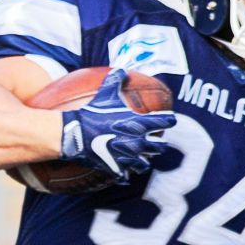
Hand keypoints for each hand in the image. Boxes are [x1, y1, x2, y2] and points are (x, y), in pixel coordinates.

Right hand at [58, 69, 173, 183]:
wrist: (75, 134)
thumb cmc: (92, 112)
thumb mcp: (104, 93)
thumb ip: (115, 80)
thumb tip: (121, 69)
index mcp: (140, 124)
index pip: (165, 121)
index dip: (169, 119)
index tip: (170, 119)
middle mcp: (138, 143)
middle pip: (160, 147)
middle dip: (159, 144)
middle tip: (157, 142)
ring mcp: (128, 158)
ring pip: (145, 164)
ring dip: (144, 160)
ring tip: (141, 157)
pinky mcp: (117, 169)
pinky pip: (126, 175)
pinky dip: (125, 173)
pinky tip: (123, 171)